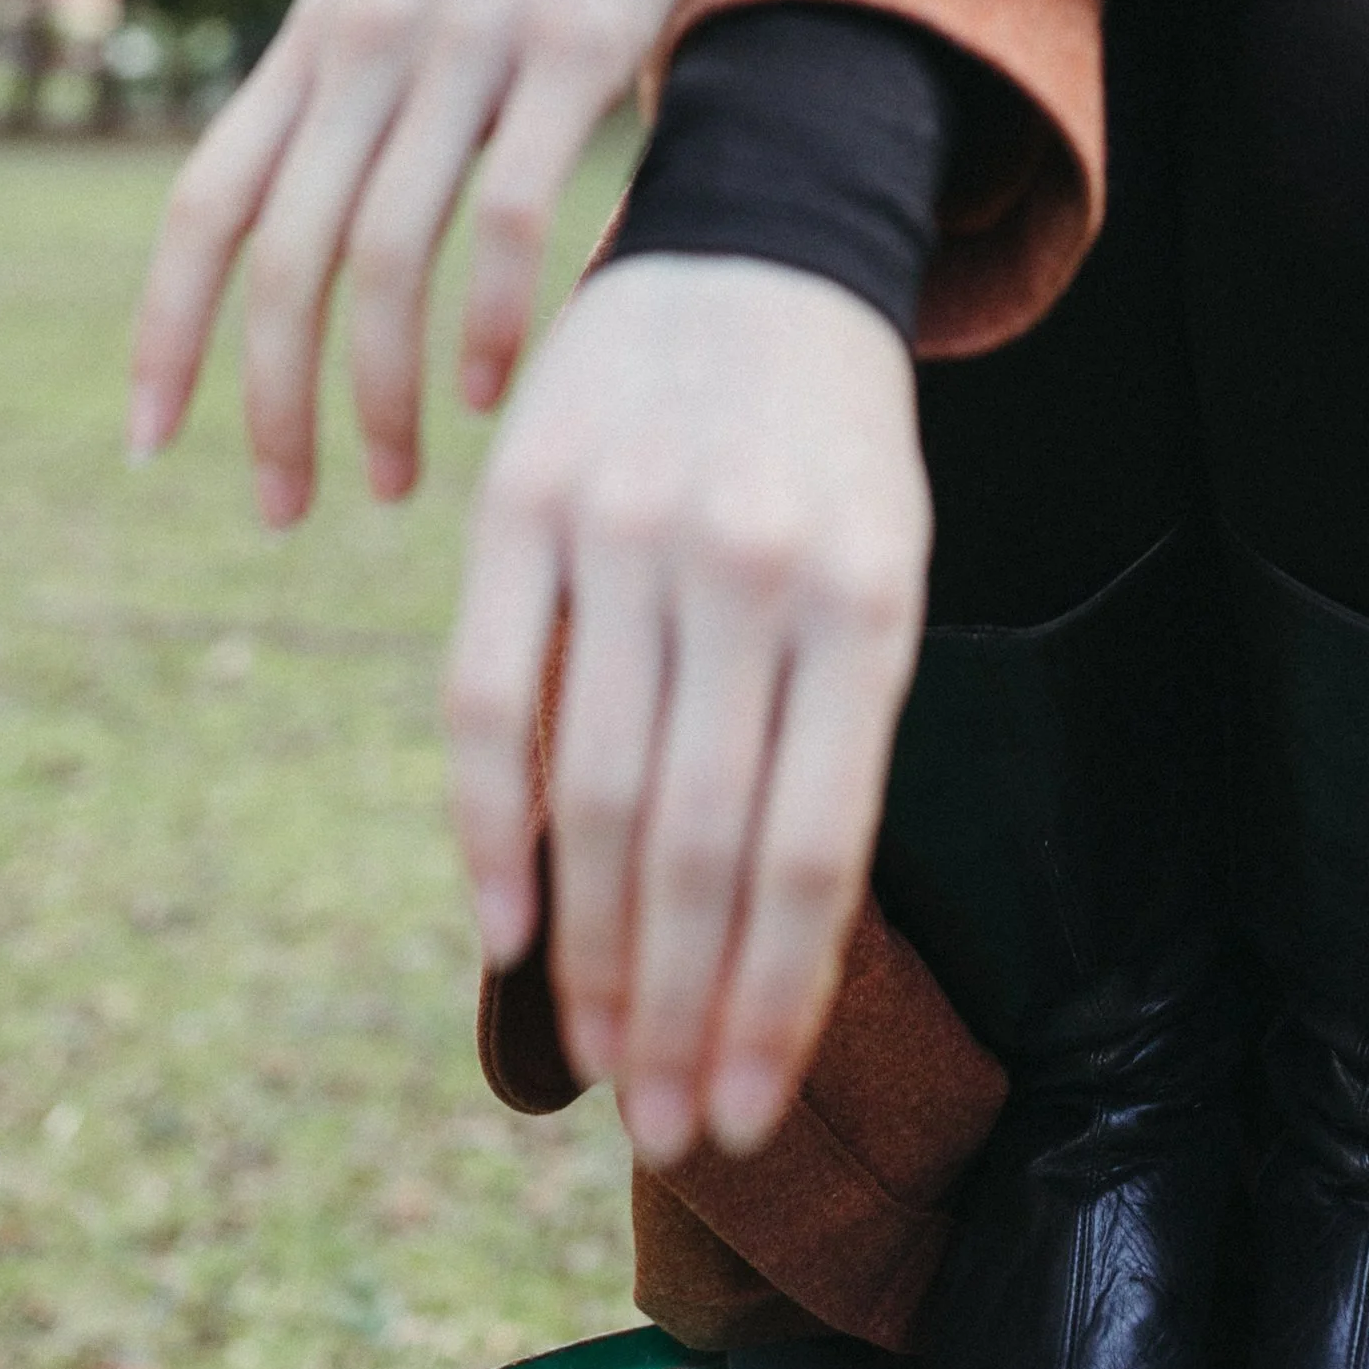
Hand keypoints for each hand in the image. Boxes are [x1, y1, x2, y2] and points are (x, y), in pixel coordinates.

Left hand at [127, 0, 727, 519]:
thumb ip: (337, 85)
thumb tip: (290, 225)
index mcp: (313, 38)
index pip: (206, 203)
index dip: (167, 330)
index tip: (152, 444)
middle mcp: (368, 44)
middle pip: (285, 256)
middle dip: (273, 405)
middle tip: (287, 508)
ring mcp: (468, 45)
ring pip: (386, 252)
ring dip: (380, 391)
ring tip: (400, 480)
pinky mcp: (575, 45)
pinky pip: (514, 210)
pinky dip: (496, 317)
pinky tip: (499, 385)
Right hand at [447, 253, 929, 1160]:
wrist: (757, 237)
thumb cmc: (830, 443)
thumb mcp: (880, 561)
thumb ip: (826, 726)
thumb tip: (763, 942)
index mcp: (863, 595)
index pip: (814, 846)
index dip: (775, 999)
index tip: (750, 1111)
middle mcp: (748, 568)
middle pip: (701, 841)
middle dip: (686, 1009)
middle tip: (671, 1131)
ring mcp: (628, 530)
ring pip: (596, 788)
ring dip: (595, 952)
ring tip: (604, 1065)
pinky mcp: (523, 498)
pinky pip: (488, 692)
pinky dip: (490, 826)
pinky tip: (504, 929)